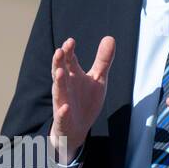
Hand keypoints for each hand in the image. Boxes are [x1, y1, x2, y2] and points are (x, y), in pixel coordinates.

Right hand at [50, 36, 114, 162]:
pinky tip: (65, 107)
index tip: (71, 41)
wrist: (77, 129)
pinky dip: (63, 112)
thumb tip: (110, 37)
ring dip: (58, 82)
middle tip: (60, 51)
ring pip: (58, 91)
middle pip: (59, 72)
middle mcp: (65, 87)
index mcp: (72, 76)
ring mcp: (62, 103)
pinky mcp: (63, 120)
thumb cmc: (85, 100)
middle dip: (59, 62)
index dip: (69, 51)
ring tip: (59, 71)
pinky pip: (62, 116)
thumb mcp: (98, 79)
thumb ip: (103, 60)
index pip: (69, 60)